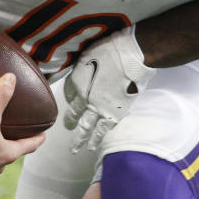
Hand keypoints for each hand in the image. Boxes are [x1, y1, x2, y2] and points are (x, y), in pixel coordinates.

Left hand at [63, 28, 154, 152]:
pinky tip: (92, 147)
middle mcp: (84, 98)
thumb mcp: (88, 54)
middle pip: (73, 114)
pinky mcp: (114, 114)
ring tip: (75, 149)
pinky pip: (103, 130)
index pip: (68, 93)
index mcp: (76, 82)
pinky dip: (96, 139)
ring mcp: (99, 108)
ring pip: (85, 127)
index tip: (71, 100)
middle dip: (70, 122)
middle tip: (67, 128)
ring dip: (79, 139)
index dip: (69, 97)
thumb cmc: (110, 49)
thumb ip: (81, 68)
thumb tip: (79, 71)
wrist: (131, 57)